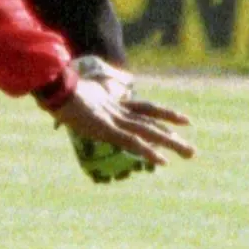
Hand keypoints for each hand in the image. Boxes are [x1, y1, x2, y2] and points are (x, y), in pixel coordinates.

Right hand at [52, 57, 194, 170]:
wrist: (55, 86)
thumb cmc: (59, 88)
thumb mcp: (74, 94)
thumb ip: (80, 101)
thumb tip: (70, 105)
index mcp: (113, 102)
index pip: (146, 108)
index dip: (165, 114)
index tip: (183, 120)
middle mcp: (119, 110)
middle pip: (152, 121)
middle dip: (174, 135)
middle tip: (192, 150)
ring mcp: (116, 120)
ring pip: (149, 132)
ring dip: (171, 144)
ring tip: (189, 153)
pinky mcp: (109, 130)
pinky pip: (133, 143)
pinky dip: (149, 152)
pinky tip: (162, 161)